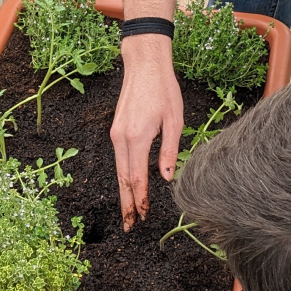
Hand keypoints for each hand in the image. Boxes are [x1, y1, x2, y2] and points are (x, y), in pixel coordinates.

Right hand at [110, 35, 183, 229]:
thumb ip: (168, 151)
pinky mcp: (116, 129)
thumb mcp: (174, 121)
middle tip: (129, 226)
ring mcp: (116, 134)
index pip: (136, 178)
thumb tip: (165, 177)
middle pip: (122, 179)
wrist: (144, 64)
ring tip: (129, 211)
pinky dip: (123, 176)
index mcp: (136, 137)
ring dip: (124, 192)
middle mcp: (121, 138)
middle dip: (126, 204)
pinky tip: (129, 186)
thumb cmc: (163, 89)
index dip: (140, 200)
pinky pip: (119, 158)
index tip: (144, 216)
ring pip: (119, 170)